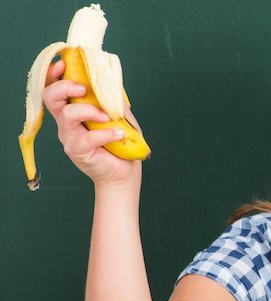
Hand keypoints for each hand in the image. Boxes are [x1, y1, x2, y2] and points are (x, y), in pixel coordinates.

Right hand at [42, 60, 141, 189]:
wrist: (124, 170)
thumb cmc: (120, 139)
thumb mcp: (118, 113)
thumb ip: (111, 97)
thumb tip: (110, 78)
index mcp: (72, 109)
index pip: (53, 88)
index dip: (54, 74)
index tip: (64, 64)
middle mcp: (66, 122)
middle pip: (50, 97)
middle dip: (65, 87)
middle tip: (84, 90)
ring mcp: (69, 136)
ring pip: (67, 114)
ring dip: (91, 111)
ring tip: (109, 117)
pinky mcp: (77, 151)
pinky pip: (88, 138)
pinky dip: (106, 133)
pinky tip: (119, 134)